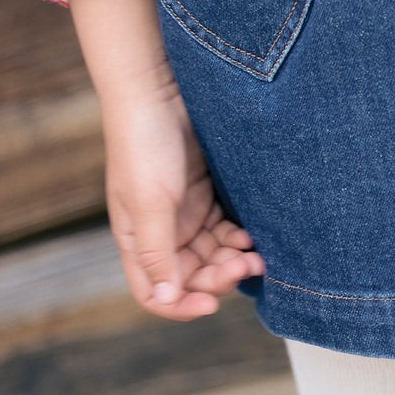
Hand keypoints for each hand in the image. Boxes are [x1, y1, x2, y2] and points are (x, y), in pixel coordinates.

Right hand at [102, 64, 266, 319]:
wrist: (161, 90)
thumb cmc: (144, 143)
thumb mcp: (149, 201)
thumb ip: (157, 251)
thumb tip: (166, 298)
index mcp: (137, 240)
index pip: (156, 292)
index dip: (182, 305)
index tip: (212, 304)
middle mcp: (161, 232)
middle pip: (192, 276)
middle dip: (218, 278)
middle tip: (246, 265)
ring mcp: (184, 212)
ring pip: (213, 254)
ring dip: (234, 259)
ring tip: (257, 253)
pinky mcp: (205, 192)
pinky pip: (225, 228)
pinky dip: (238, 237)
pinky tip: (253, 235)